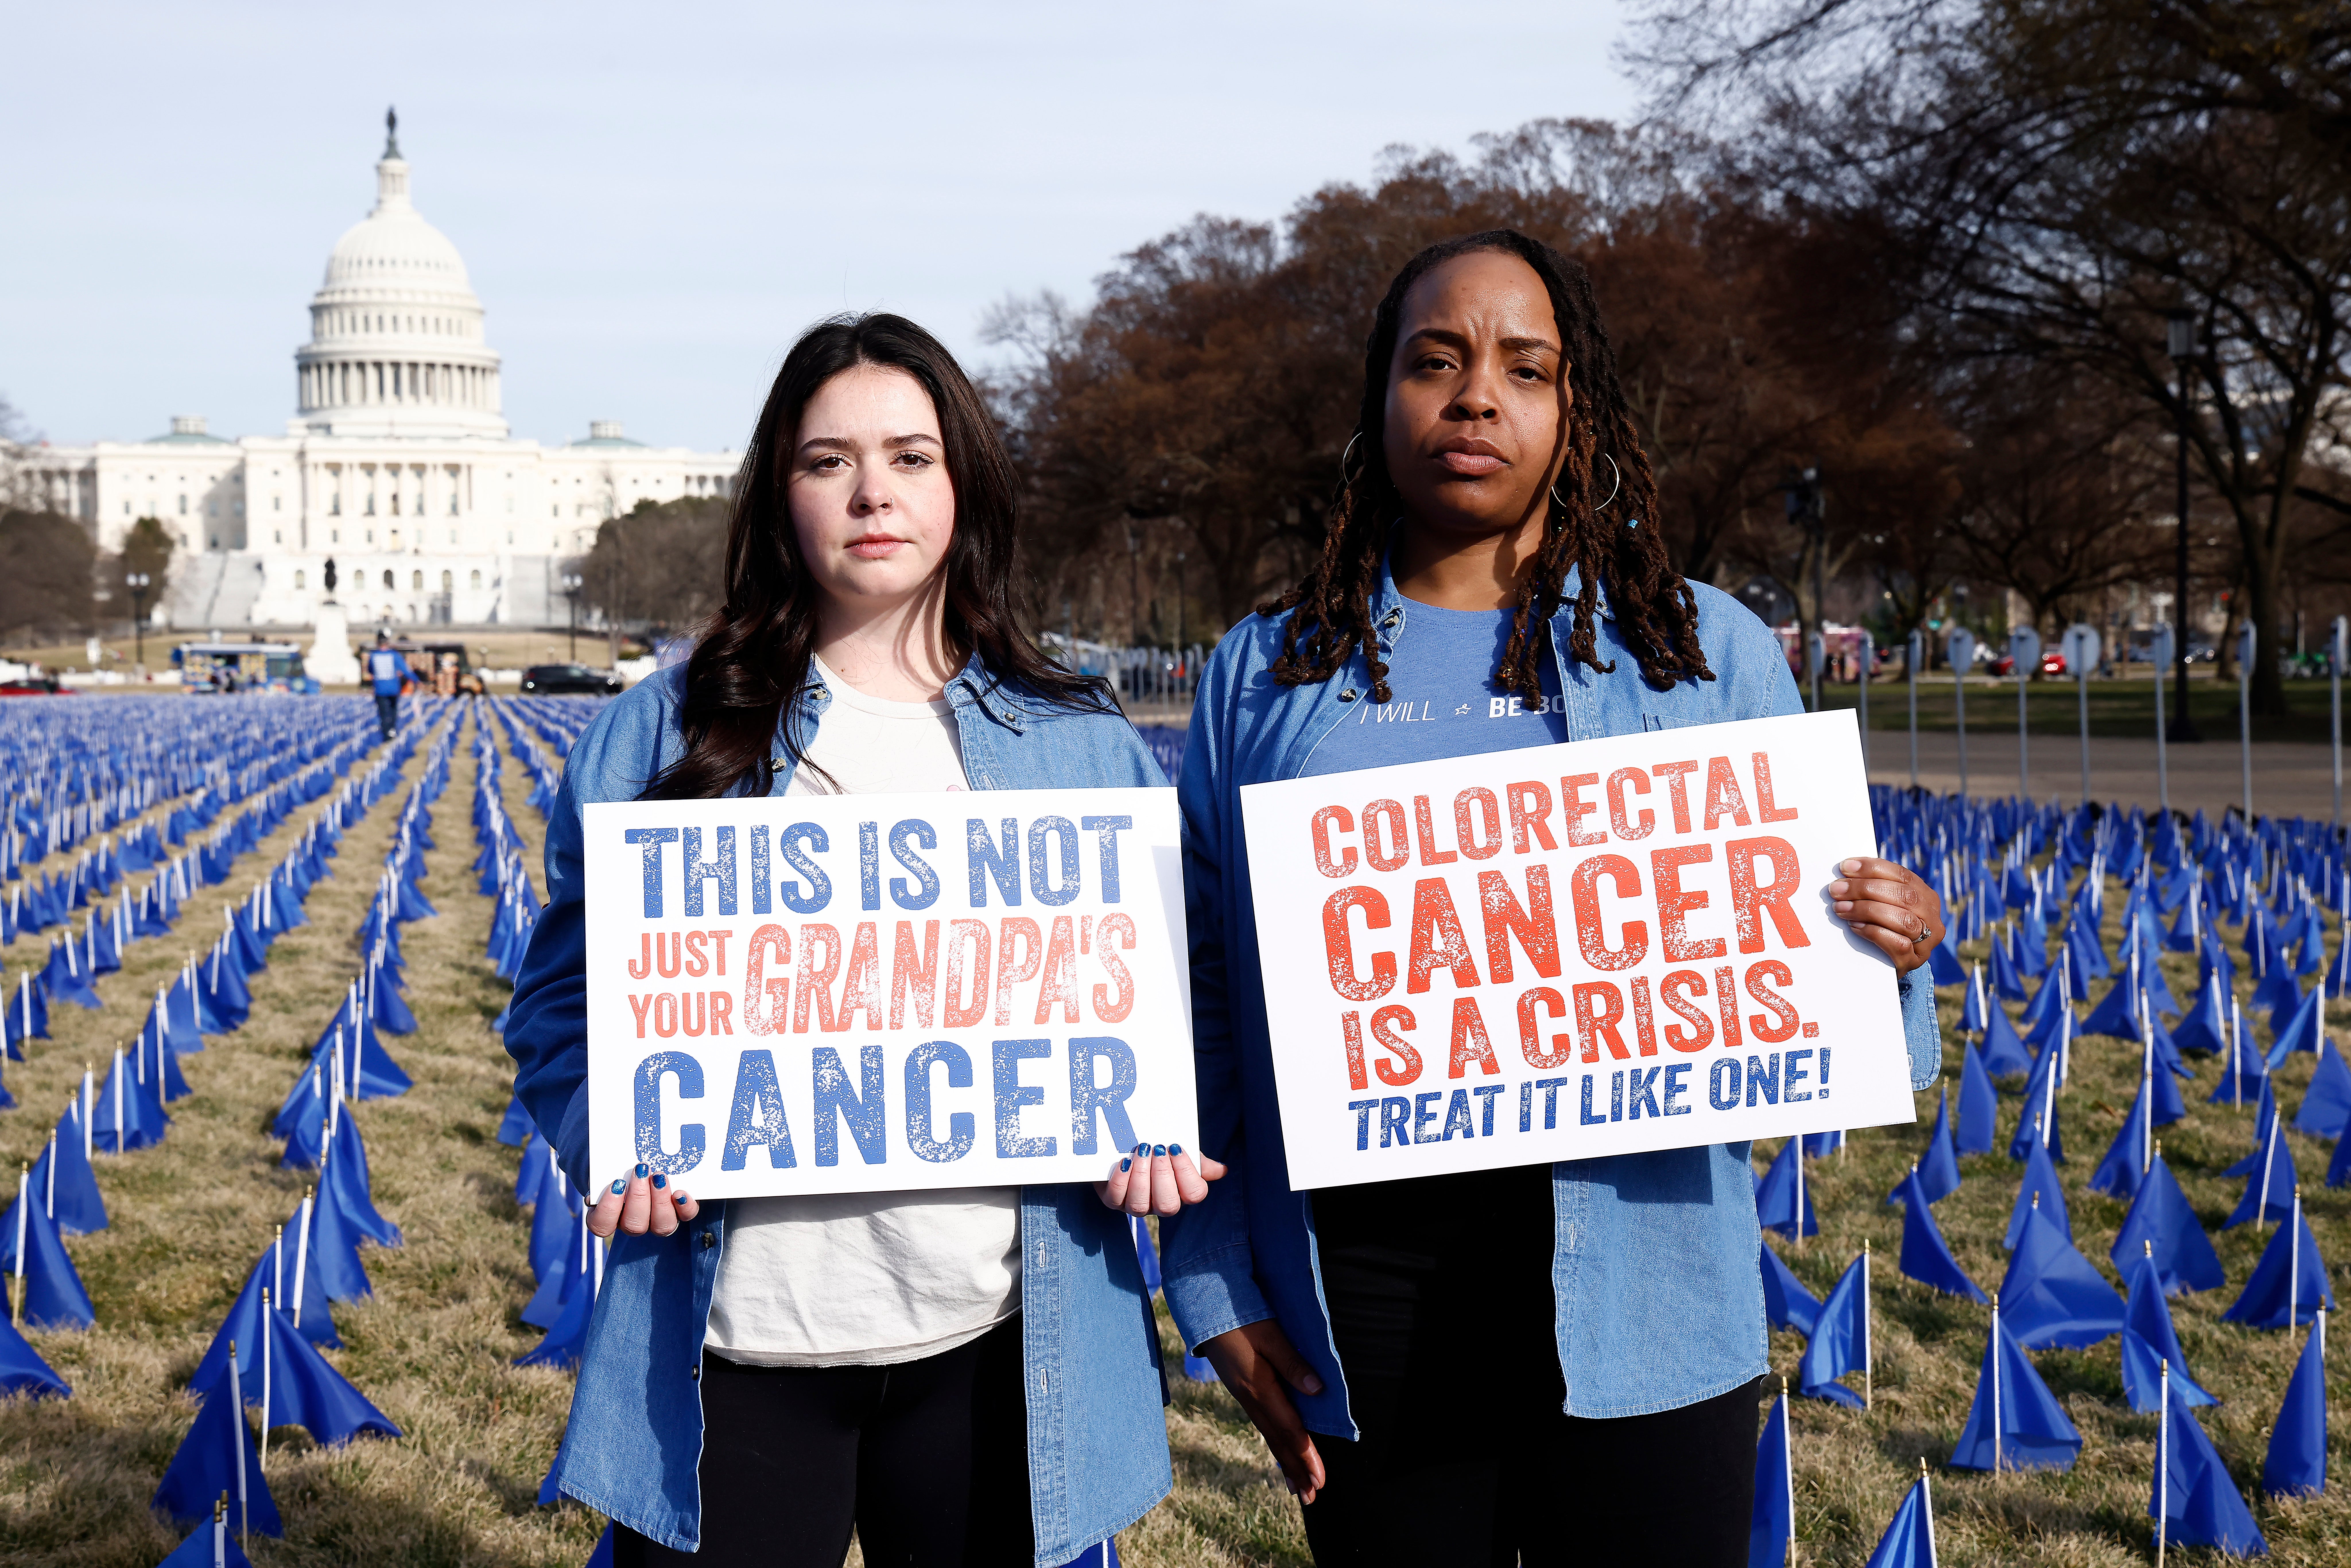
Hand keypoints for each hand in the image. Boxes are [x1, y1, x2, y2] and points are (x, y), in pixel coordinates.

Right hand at [585, 1164, 700, 1238]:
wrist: (643, 1160)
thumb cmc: (619, 1164)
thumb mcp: (608, 1164)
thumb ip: (603, 1168)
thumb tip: (602, 1165)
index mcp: (610, 1215)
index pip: (602, 1225)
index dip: (608, 1209)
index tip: (616, 1184)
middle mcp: (634, 1223)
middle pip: (634, 1225)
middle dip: (638, 1197)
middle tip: (640, 1171)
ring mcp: (657, 1221)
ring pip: (660, 1226)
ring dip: (660, 1200)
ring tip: (659, 1176)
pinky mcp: (680, 1212)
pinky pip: (685, 1216)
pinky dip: (685, 1206)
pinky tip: (681, 1192)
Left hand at [1095, 1143, 1225, 1215]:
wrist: (1123, 1148)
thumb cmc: (1156, 1152)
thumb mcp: (1178, 1153)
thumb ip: (1198, 1162)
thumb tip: (1222, 1170)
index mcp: (1181, 1192)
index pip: (1194, 1194)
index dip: (1186, 1172)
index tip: (1176, 1147)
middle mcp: (1159, 1204)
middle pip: (1168, 1205)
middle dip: (1163, 1175)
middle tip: (1158, 1149)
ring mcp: (1135, 1206)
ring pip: (1141, 1205)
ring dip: (1142, 1176)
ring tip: (1141, 1151)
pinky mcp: (1113, 1201)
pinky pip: (1116, 1198)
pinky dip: (1121, 1180)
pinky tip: (1124, 1162)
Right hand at [1199, 1319, 1327, 1501]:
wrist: (1205, 1309)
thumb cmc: (1239, 1317)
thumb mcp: (1269, 1334)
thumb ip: (1292, 1363)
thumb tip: (1317, 1389)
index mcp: (1259, 1387)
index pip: (1288, 1428)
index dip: (1305, 1454)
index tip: (1319, 1478)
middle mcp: (1251, 1397)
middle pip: (1278, 1440)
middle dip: (1296, 1468)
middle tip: (1311, 1496)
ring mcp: (1244, 1395)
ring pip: (1269, 1435)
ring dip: (1285, 1462)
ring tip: (1297, 1487)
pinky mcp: (1242, 1389)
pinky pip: (1262, 1424)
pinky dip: (1274, 1443)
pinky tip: (1280, 1451)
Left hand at [1827, 856, 1943, 974]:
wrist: (1887, 966)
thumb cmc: (1883, 928)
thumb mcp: (1885, 904)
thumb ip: (1875, 889)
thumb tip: (1846, 873)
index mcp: (1926, 896)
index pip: (1902, 875)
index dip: (1873, 868)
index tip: (1845, 867)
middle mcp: (1932, 917)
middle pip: (1903, 895)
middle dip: (1865, 889)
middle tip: (1836, 889)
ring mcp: (1927, 941)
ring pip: (1903, 919)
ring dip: (1866, 910)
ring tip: (1841, 909)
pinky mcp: (1914, 960)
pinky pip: (1898, 943)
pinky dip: (1874, 932)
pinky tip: (1855, 927)